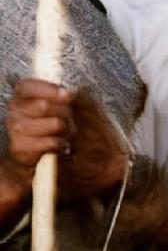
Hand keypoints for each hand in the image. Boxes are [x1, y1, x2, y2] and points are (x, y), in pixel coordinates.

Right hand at [1, 79, 127, 216]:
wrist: (24, 164)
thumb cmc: (42, 133)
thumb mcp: (49, 112)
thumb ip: (57, 99)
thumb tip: (72, 92)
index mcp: (18, 100)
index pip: (27, 86)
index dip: (48, 88)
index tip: (65, 94)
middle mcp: (13, 113)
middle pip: (47, 105)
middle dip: (66, 114)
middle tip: (68, 122)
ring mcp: (15, 131)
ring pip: (54, 123)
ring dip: (66, 131)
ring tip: (63, 135)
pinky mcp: (21, 148)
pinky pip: (53, 142)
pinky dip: (62, 145)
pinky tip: (58, 147)